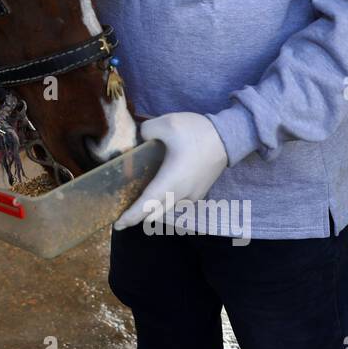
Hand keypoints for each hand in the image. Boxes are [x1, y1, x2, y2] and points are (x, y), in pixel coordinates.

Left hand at [113, 112, 227, 229]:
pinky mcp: (199, 192)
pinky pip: (177, 204)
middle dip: (137, 217)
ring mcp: (192, 195)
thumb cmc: (197, 132)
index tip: (117, 225)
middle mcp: (181, 194)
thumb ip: (145, 131)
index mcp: (170, 181)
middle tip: (122, 215)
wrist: (230, 137)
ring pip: (166, 210)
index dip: (131, 216)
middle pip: (154, 214)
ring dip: (152, 211)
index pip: (146, 206)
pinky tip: (157, 194)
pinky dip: (164, 204)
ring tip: (137, 203)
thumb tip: (140, 139)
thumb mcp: (166, 123)